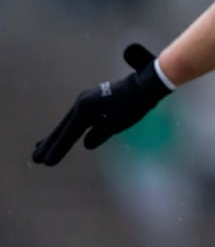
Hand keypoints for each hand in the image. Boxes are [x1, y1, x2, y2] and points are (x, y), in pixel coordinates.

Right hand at [32, 43, 171, 165]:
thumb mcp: (118, 122)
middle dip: (50, 143)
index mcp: (86, 107)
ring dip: (55, 137)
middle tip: (35, 159)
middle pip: (64, 127)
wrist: (146, 83)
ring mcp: (87, 100)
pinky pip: (77, 119)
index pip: (70, 133)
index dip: (59, 149)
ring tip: (40, 149)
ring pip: (68, 122)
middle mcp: (82, 102)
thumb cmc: (135, 103)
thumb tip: (87, 143)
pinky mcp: (93, 101)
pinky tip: (62, 136)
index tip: (47, 162)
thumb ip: (101, 133)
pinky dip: (68, 129)